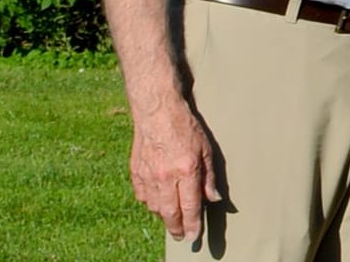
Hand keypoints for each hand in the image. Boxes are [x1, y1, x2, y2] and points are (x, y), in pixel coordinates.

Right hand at [128, 100, 220, 242]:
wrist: (157, 112)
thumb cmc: (185, 127)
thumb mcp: (206, 149)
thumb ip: (209, 176)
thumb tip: (214, 199)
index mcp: (186, 170)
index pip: (190, 206)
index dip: (193, 224)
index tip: (195, 236)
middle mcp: (165, 177)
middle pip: (170, 213)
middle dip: (178, 228)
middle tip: (183, 236)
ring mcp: (148, 177)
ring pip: (156, 208)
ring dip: (165, 218)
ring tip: (174, 222)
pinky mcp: (136, 174)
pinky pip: (144, 198)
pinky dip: (152, 204)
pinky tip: (159, 204)